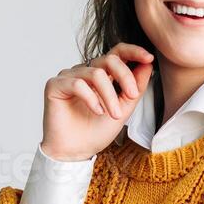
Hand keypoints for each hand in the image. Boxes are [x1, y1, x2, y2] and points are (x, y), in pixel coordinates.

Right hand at [41, 43, 153, 161]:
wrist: (76, 152)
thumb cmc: (96, 132)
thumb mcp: (124, 108)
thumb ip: (135, 87)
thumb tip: (148, 64)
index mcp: (101, 74)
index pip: (117, 53)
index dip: (133, 51)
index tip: (149, 58)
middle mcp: (84, 71)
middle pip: (109, 59)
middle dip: (125, 76)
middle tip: (133, 95)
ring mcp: (69, 76)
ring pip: (95, 73)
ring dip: (109, 95)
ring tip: (114, 115)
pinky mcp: (55, 85)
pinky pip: (77, 83)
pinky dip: (91, 98)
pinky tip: (97, 111)